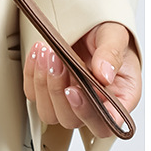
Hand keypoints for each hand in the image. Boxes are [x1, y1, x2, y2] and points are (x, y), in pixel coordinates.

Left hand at [23, 21, 140, 138]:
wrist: (91, 25)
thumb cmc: (109, 35)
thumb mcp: (115, 36)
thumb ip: (111, 54)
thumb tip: (104, 75)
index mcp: (119, 99)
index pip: (105, 125)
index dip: (88, 114)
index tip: (73, 90)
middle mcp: (94, 105)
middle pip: (70, 121)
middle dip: (58, 91)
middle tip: (57, 60)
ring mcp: (69, 100)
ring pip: (48, 113)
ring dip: (43, 84)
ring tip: (47, 54)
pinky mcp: (49, 90)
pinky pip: (33, 94)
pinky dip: (32, 74)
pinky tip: (38, 54)